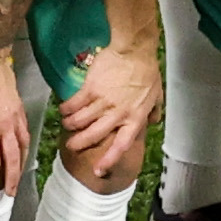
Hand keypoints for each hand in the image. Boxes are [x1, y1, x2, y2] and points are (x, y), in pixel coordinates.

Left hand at [0, 43, 30, 195]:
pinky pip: (25, 132)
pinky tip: (22, 150)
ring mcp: (15, 116)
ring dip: (21, 165)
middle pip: (13, 159)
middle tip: (10, 194)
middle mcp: (5, 126)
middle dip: (12, 180)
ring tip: (18, 177)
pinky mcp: (19, 108)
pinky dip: (25, 146)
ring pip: (23, 147)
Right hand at [56, 44, 161, 185]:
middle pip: (94, 136)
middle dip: (79, 144)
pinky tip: (63, 110)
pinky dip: (66, 109)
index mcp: (134, 119)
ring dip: (70, 125)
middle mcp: (117, 114)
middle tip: (71, 146)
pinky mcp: (90, 88)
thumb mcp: (157, 95)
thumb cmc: (147, 71)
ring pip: (80, 121)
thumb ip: (153, 111)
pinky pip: (73, 104)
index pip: (121, 146)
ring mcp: (102, 102)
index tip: (98, 171)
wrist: (134, 49)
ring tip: (66, 125)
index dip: (108, 160)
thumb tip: (152, 122)